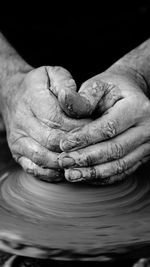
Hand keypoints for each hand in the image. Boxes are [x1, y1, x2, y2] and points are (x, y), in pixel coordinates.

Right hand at [2, 66, 88, 180]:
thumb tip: (74, 102)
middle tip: (95, 147)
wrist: (13, 95)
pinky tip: (68, 169)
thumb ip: (66, 85)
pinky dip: (53, 173)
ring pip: (44, 158)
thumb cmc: (40, 85)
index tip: (96, 129)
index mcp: (32, 100)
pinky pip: (35, 169)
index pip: (57, 119)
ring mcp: (17, 140)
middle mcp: (21, 122)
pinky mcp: (17, 153)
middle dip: (77, 146)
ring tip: (84, 160)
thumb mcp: (53, 74)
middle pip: (53, 141)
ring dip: (66, 162)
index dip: (79, 128)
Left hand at [59, 66, 149, 183]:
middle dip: (87, 158)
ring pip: (120, 165)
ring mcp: (147, 144)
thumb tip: (63, 98)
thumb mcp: (98, 86)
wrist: (130, 95)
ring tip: (71, 174)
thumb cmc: (112, 89)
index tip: (64, 144)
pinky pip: (123, 171)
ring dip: (93, 172)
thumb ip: (83, 98)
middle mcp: (147, 128)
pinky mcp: (142, 156)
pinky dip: (103, 177)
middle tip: (64, 162)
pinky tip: (85, 177)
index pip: (109, 127)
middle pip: (115, 149)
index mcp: (137, 107)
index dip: (85, 138)